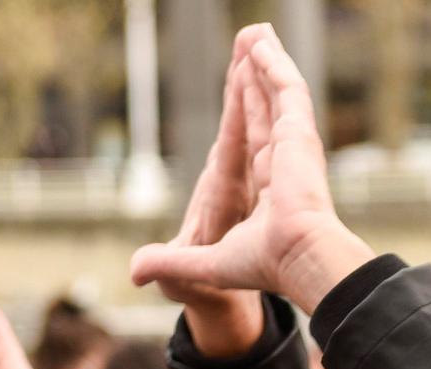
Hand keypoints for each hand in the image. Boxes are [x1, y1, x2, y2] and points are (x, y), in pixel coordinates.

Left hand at [129, 26, 373, 313]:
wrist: (273, 273)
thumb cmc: (245, 272)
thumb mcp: (195, 262)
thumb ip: (168, 262)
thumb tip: (133, 274)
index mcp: (243, 185)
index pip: (238, 135)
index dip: (238, 105)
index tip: (239, 77)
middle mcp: (266, 163)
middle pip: (255, 107)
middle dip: (251, 72)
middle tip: (251, 37)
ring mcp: (286, 149)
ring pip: (270, 93)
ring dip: (263, 61)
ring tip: (257, 32)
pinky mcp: (297, 141)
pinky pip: (284, 94)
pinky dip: (274, 69)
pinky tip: (262, 47)